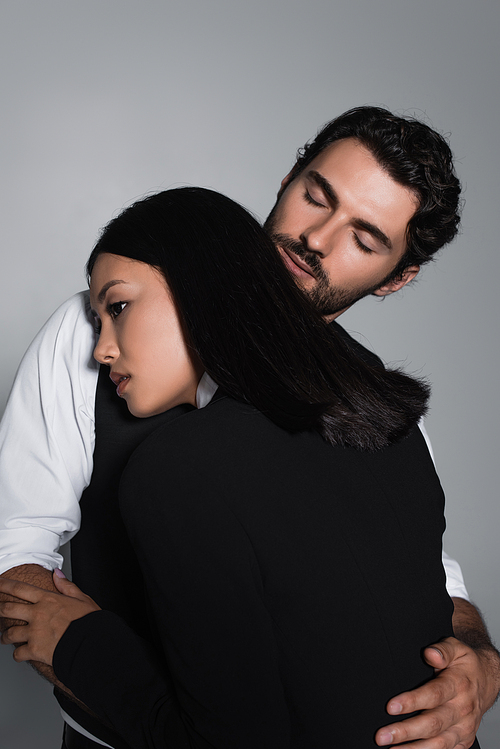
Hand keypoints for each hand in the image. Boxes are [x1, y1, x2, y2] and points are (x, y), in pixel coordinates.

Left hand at [0, 571, 99, 665]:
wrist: (92, 645)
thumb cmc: (89, 623)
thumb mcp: (81, 599)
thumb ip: (66, 586)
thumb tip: (57, 574)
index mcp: (47, 600)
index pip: (20, 588)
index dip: (4, 585)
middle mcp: (37, 614)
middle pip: (7, 608)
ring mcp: (34, 633)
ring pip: (9, 633)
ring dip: (4, 636)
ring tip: (4, 637)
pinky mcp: (34, 650)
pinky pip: (18, 654)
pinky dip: (18, 655)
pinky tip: (20, 654)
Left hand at [375, 637, 493, 746]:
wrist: (488, 681)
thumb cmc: (465, 664)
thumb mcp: (456, 648)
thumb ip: (442, 650)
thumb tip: (430, 653)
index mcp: (458, 685)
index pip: (433, 695)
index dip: (412, 702)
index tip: (391, 707)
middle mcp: (462, 709)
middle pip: (433, 723)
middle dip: (405, 731)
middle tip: (381, 735)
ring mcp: (464, 728)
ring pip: (439, 743)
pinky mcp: (464, 740)